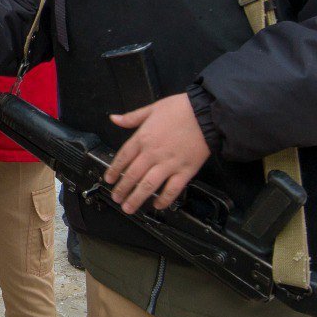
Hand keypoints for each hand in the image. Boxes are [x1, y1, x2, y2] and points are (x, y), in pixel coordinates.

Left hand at [105, 94, 210, 213]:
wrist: (207, 114)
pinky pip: (172, 189)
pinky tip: (157, 205)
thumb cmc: (181, 108)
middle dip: (122, 189)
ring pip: (148, 185)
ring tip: (128, 208)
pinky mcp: (185, 171)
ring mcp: (169, 164)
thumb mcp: (153, 108)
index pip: (122, 157)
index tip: (109, 180)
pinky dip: (164, 199)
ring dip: (136, 198)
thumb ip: (132, 117)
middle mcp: (153, 153)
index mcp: (143, 137)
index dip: (113, 170)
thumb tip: (114, 118)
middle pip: (132, 175)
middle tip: (116, 198)